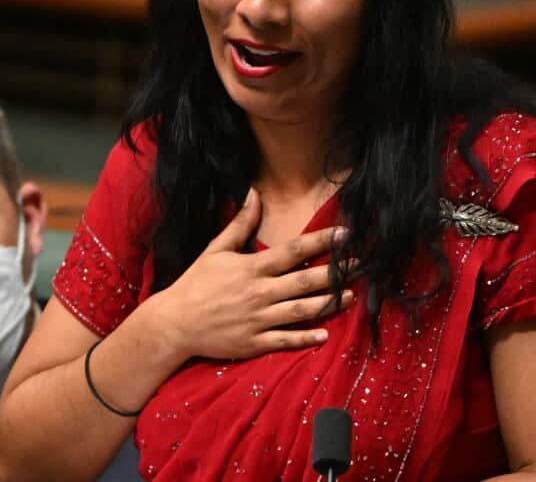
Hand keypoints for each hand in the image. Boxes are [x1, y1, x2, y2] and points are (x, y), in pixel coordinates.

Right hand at [151, 188, 354, 360]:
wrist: (174, 323)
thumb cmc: (196, 283)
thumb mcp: (215, 250)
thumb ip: (240, 224)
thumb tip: (253, 193)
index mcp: (251, 268)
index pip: (293, 251)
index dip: (321, 242)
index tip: (345, 234)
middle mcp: (259, 292)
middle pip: (305, 281)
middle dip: (336, 272)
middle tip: (361, 265)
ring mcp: (258, 319)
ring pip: (301, 311)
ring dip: (328, 303)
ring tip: (351, 295)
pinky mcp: (254, 342)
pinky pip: (285, 340)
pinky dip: (305, 338)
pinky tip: (325, 335)